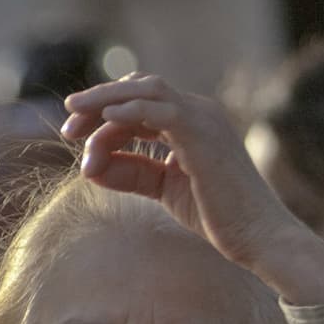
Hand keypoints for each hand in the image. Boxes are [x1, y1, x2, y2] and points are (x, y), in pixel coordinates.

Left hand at [60, 73, 305, 270]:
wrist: (256, 234)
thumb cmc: (214, 213)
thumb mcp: (161, 187)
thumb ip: (128, 171)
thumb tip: (88, 165)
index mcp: (189, 121)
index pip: (138, 102)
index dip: (102, 114)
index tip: (73, 134)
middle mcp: (198, 112)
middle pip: (139, 89)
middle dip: (98, 103)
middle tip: (68, 126)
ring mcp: (203, 120)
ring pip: (148, 92)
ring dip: (106, 103)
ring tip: (75, 120)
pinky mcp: (204, 135)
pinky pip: (163, 112)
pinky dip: (132, 111)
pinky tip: (106, 118)